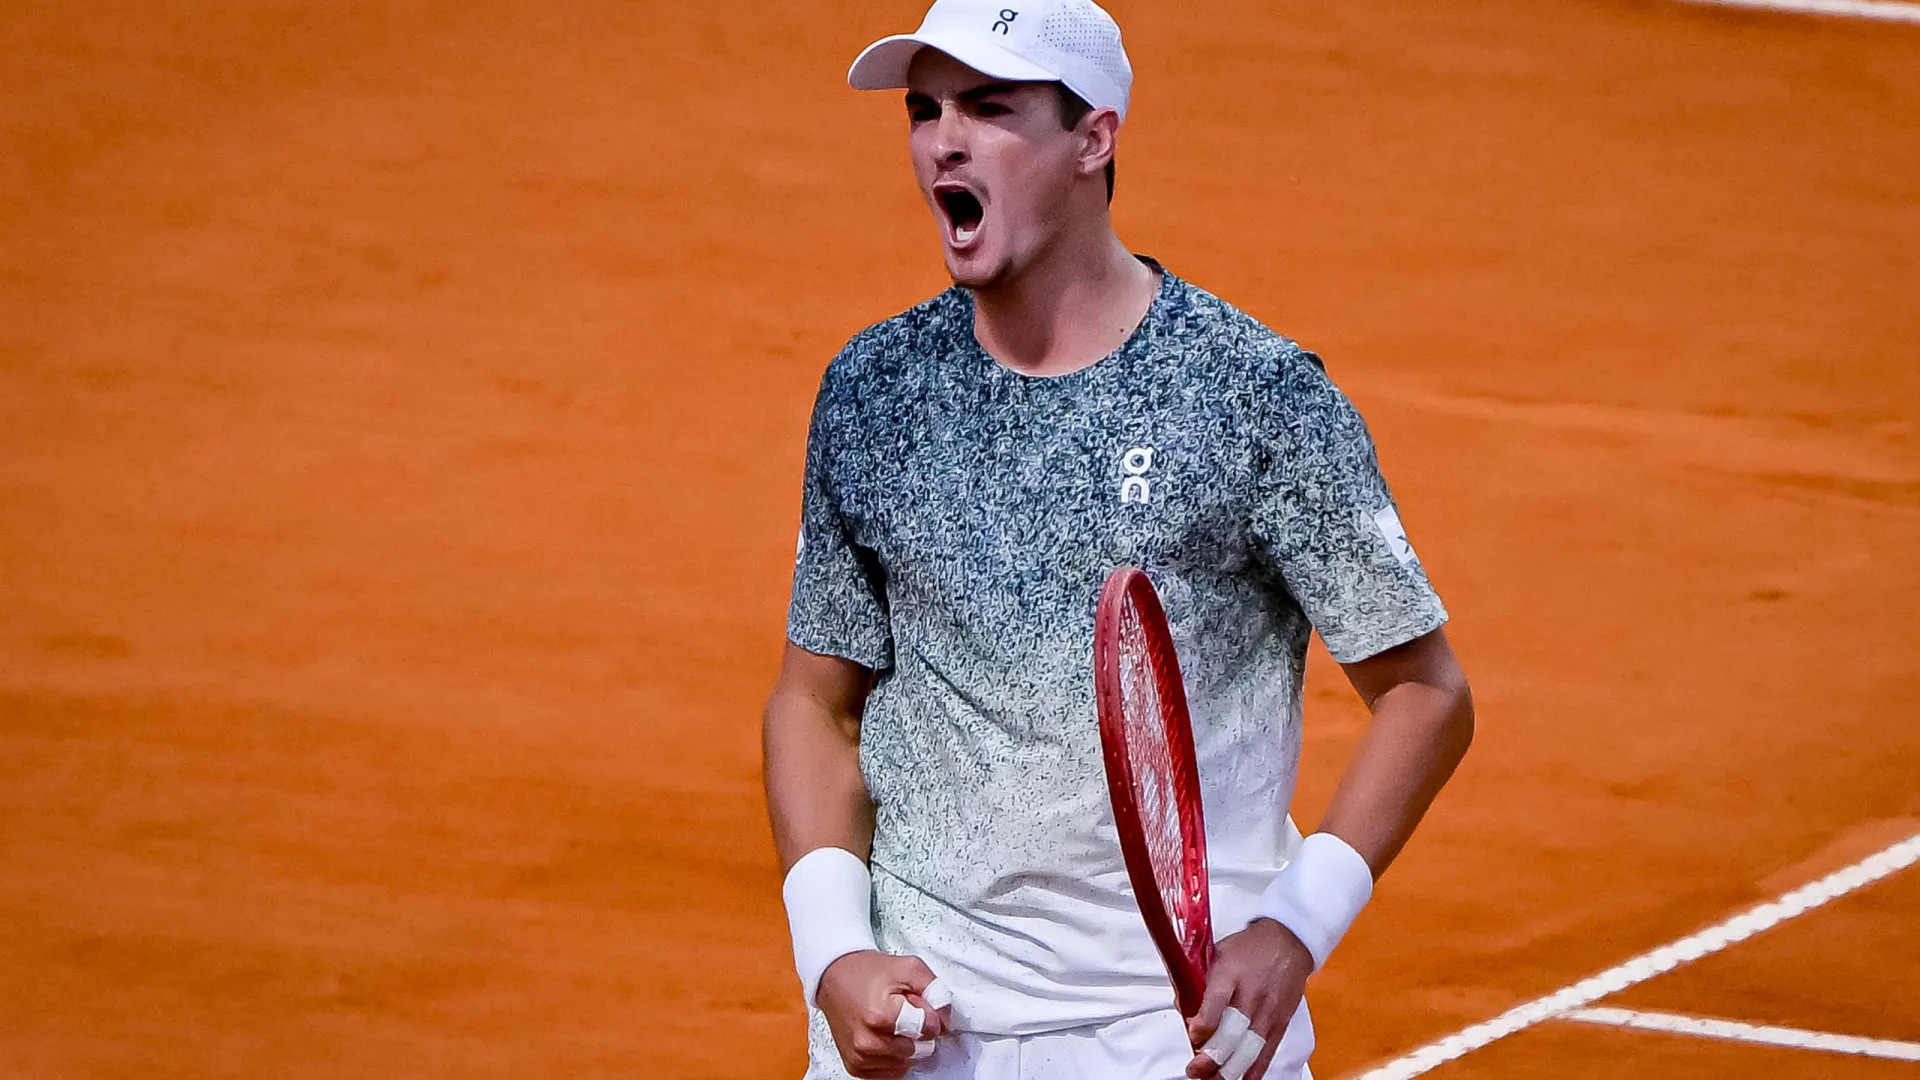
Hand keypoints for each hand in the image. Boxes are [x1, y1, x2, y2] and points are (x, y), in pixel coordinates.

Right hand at [816, 951, 951, 1078]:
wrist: (834, 977)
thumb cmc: (869, 972)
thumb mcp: (908, 968)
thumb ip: (935, 990)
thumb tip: (945, 1020)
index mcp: (879, 1015)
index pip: (927, 1030)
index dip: (928, 1014)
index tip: (916, 1003)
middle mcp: (866, 1041)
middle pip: (917, 1049)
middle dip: (916, 1030)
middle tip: (901, 1010)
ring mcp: (859, 1056)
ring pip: (905, 1063)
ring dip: (905, 1044)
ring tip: (891, 1021)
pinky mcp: (855, 1066)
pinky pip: (890, 1072)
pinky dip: (893, 1056)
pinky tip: (884, 1036)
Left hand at [1186, 920, 1313, 1079]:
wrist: (1289, 941)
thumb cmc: (1249, 948)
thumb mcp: (1217, 953)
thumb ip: (1199, 982)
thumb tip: (1183, 1010)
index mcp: (1231, 972)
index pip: (1217, 1002)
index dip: (1204, 1024)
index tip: (1193, 1035)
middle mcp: (1252, 993)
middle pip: (1233, 1032)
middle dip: (1213, 1056)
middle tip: (1196, 1069)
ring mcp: (1269, 1010)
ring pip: (1251, 1048)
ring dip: (1230, 1069)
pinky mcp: (1281, 1021)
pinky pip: (1268, 1051)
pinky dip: (1255, 1069)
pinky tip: (1242, 1079)